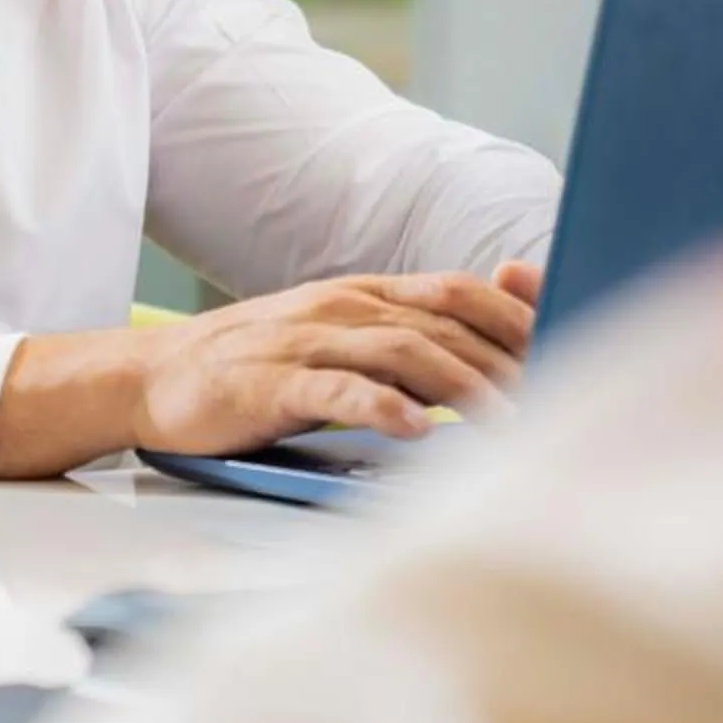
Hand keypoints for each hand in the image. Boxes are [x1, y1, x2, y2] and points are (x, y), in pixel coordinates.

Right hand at [127, 269, 534, 451]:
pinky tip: (415, 430)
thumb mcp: (335, 338)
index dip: (520, 317)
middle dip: (511, 363)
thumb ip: (402, 339)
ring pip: (405, 352)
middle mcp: (343, 308)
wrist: (151, 376)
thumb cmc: (253, 367)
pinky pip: (334, 389)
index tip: (572, 348)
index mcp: (365, 295)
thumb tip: (482, 356)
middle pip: (447, 325)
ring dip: (466, 387)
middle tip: (561, 403)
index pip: (461, 292)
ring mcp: (306, 341)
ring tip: (509, 423)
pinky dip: (380, 406)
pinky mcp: (269, 382)